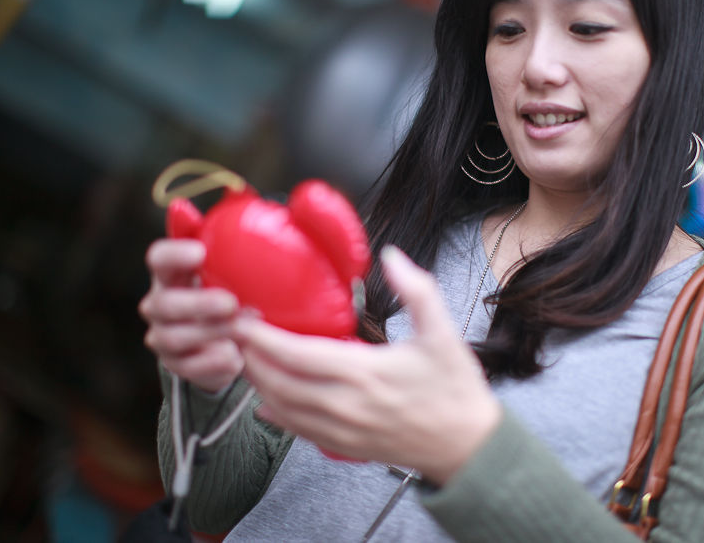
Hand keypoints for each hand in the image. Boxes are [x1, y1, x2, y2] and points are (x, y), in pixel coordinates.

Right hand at [139, 239, 244, 392]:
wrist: (230, 340)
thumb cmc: (234, 289)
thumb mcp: (236, 261)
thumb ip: (233, 230)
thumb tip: (236, 190)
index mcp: (171, 273)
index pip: (158, 258)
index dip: (175, 254)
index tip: (200, 252)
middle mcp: (160, 303)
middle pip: (165, 303)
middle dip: (197, 303)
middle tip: (230, 303)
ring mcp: (164, 336)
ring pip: (175, 336)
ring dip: (209, 333)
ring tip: (242, 331)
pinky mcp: (178, 365)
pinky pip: (189, 367)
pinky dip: (212, 362)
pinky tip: (235, 356)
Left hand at [234, 246, 501, 484]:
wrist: (468, 446)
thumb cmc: (455, 389)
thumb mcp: (443, 333)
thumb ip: (417, 290)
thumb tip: (392, 256)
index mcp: (364, 373)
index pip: (296, 355)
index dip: (262, 338)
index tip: (242, 319)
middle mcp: (346, 405)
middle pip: (279, 383)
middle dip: (250, 357)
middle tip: (235, 333)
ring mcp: (343, 430)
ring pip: (283, 409)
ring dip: (259, 383)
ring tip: (247, 358)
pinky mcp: (346, 445)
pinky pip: (298, 431)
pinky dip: (276, 414)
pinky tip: (267, 401)